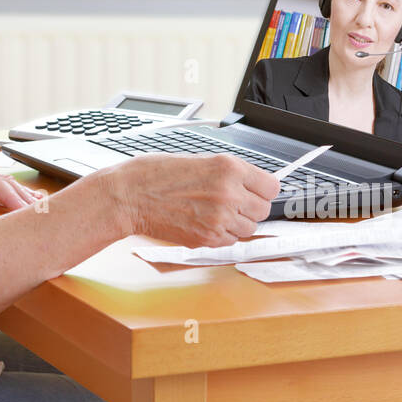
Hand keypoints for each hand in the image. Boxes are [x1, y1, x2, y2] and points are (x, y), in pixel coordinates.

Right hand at [105, 152, 279, 247]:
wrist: (129, 196)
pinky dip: (222, 235)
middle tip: (232, 202)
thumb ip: (227, 173)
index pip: (271, 186)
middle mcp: (229, 194)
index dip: (262, 189)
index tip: (256, 191)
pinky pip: (230, 241)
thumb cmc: (154, 174)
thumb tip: (249, 183)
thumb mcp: (198, 160)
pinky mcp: (207, 239)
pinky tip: (204, 222)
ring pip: (249, 228)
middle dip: (250, 207)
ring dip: (237, 223)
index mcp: (228, 168)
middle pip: (263, 210)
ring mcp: (219, 219)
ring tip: (214, 212)